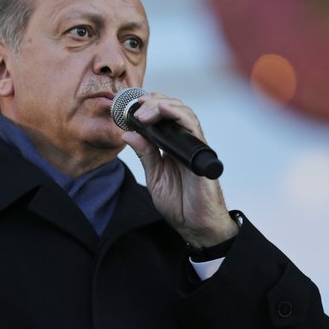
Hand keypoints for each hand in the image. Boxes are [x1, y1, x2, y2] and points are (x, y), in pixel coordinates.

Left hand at [122, 94, 238, 247]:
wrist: (196, 226)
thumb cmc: (180, 204)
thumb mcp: (154, 176)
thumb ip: (145, 154)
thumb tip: (128, 134)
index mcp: (172, 147)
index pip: (164, 116)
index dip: (149, 105)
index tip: (131, 105)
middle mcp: (185, 143)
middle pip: (173, 108)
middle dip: (153, 102)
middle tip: (135, 109)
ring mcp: (193, 146)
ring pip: (183, 112)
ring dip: (161, 106)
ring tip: (144, 113)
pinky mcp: (200, 153)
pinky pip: (192, 127)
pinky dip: (177, 114)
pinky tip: (164, 111)